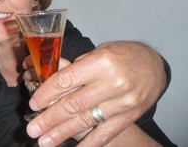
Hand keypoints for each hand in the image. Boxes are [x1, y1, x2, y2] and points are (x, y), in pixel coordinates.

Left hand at [25, 41, 165, 146]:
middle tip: (32, 129)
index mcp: (100, 62)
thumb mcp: (98, 51)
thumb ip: (77, 68)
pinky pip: (106, 133)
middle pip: (73, 104)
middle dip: (49, 118)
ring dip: (62, 133)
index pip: (66, 80)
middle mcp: (112, 82)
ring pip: (86, 120)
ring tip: (45, 141)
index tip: (33, 103)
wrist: (154, 65)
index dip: (46, 93)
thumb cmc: (122, 54)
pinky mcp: (129, 116)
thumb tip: (52, 84)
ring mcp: (122, 102)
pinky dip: (89, 143)